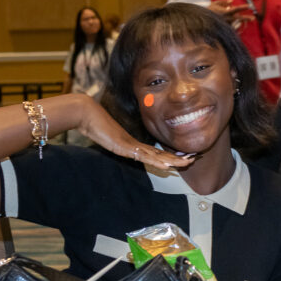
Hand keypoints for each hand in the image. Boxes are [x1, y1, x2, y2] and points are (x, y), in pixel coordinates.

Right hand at [74, 97, 193, 170]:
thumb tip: (118, 147)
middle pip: (160, 153)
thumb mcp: (107, 139)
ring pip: (156, 155)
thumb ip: (115, 144)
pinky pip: (144, 156)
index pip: (155, 152)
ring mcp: (131, 144)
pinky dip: (156, 161)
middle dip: (177, 157)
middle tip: (193, 159)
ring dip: (172, 160)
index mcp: (133, 144)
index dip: (169, 156)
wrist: (86, 114)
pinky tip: (166, 165)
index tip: (182, 158)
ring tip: (187, 162)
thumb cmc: (95, 126)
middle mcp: (135, 144)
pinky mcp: (125, 146)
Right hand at [207, 0, 251, 29]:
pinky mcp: (225, 29)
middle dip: (246, 18)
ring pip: (235, 22)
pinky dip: (232, 24)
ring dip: (238, 20)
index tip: (249, 6)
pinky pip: (231, 26)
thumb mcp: (215, 3)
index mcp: (225, 12)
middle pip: (239, 18)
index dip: (243, 7)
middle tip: (253, 18)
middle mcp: (227, 19)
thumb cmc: (209, 11)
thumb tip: (232, 1)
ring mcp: (226, 25)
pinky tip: (229, 22)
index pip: (236, 9)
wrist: (202, 22)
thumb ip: (224, 1)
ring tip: (238, 19)